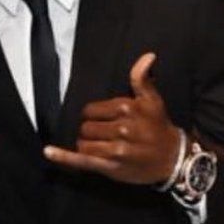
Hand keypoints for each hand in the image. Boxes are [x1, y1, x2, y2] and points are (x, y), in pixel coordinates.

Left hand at [44, 52, 180, 185]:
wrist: (174, 159)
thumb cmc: (159, 127)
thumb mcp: (153, 100)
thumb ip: (142, 78)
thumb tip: (147, 56)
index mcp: (127, 108)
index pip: (90, 110)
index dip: (94, 115)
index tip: (104, 119)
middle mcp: (121, 128)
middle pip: (85, 127)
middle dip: (90, 130)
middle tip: (105, 134)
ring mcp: (116, 149)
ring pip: (83, 143)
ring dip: (86, 144)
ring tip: (101, 146)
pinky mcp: (111, 167)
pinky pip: (82, 161)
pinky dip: (64, 157)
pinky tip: (48, 152)